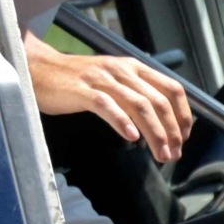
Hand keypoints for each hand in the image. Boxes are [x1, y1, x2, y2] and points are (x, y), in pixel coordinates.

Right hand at [26, 39, 192, 162]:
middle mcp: (122, 71)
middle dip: (172, 132)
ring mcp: (102, 79)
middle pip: (158, 102)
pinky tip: (132, 138)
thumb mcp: (114, 81)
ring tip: (160, 155)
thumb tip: (163, 123)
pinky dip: (122, 122)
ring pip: (139, 106)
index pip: (172, 88)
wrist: (39, 69)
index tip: (184, 137)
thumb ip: (137, 95)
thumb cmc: (78, 81)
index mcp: (134, 68)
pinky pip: (107, 106)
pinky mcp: (82, 91)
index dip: (183, 115)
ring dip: (154, 133)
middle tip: (174, 154)